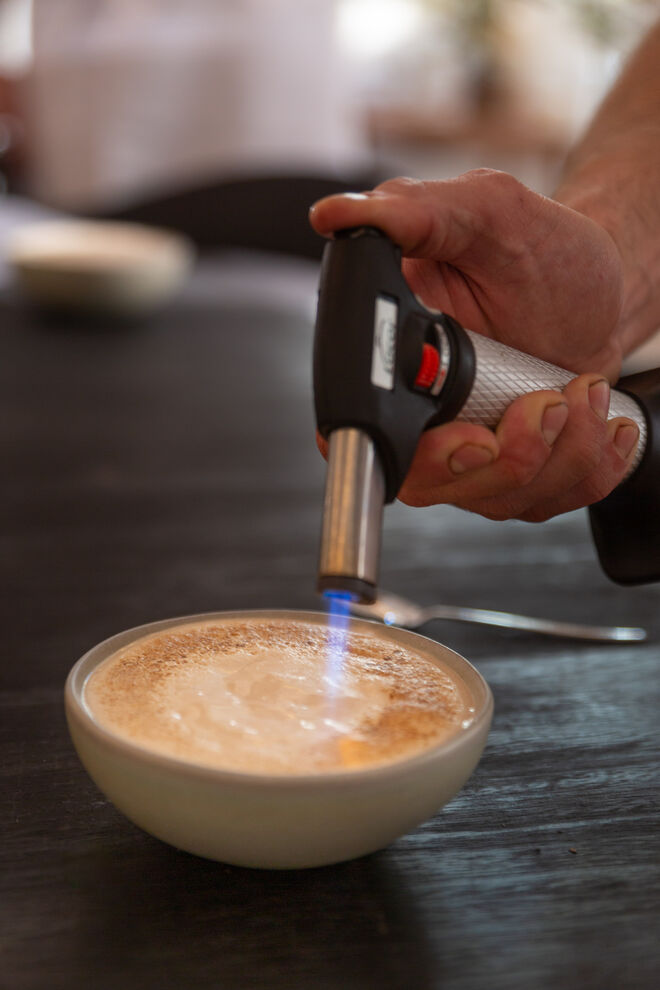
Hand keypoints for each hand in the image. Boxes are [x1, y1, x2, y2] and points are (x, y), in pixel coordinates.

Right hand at [310, 171, 640, 521]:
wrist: (597, 286)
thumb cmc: (542, 251)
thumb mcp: (485, 212)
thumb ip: (412, 211)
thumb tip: (338, 216)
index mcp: (396, 361)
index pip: (366, 437)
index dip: (416, 455)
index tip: (473, 437)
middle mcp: (423, 414)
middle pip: (433, 486)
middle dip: (504, 458)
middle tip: (545, 403)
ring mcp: (469, 450)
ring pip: (497, 498)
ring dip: (560, 453)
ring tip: (582, 391)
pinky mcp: (515, 471)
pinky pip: (548, 502)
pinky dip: (590, 468)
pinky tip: (600, 420)